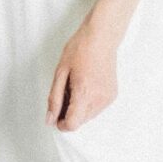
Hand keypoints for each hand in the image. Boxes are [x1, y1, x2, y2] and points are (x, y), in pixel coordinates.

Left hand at [45, 19, 119, 133]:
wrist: (101, 37)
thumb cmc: (80, 49)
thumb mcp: (60, 72)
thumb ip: (54, 99)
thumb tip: (50, 119)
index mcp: (85, 93)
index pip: (72, 124)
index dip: (61, 123)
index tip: (56, 113)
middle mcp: (99, 99)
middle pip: (80, 121)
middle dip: (69, 113)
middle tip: (65, 91)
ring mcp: (108, 98)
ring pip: (88, 116)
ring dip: (79, 108)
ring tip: (76, 85)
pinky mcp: (112, 95)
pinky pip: (96, 108)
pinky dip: (88, 102)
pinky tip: (86, 84)